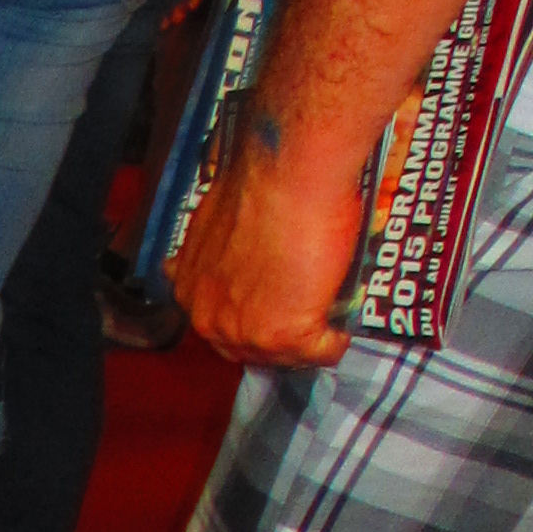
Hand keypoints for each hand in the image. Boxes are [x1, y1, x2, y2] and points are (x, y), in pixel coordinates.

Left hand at [175, 111, 361, 369]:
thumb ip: (214, 249)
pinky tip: (343, 324)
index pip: (219, 325)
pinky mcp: (284, 335)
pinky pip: (320, 353)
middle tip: (305, 317)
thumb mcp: (215, 220)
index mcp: (188, 290)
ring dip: (308, 341)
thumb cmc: (260, 184)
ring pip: (283, 357)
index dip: (252, 317)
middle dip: (277, 336)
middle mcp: (207, 319)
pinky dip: (336, 341)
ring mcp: (244, 332)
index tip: (275, 307)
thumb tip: (225, 252)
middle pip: (248, 349)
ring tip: (328, 318)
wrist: (288, 174)